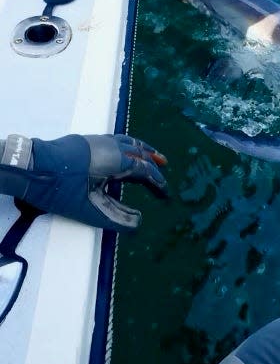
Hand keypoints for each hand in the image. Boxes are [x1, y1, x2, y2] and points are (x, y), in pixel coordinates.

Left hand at [0, 133, 166, 230]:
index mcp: (114, 161)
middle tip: (165, 166)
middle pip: (138, 151)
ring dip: (141, 148)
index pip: (143, 170)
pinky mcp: (85, 141)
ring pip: (127, 141)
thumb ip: (114, 217)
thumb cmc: (58, 189)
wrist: (30, 167)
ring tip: (151, 154)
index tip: (165, 193)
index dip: (157, 182)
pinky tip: (123, 151)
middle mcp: (109, 146)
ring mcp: (97, 141)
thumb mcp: (87, 209)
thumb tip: (138, 224)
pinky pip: (115, 139)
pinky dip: (127, 144)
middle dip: (153, 161)